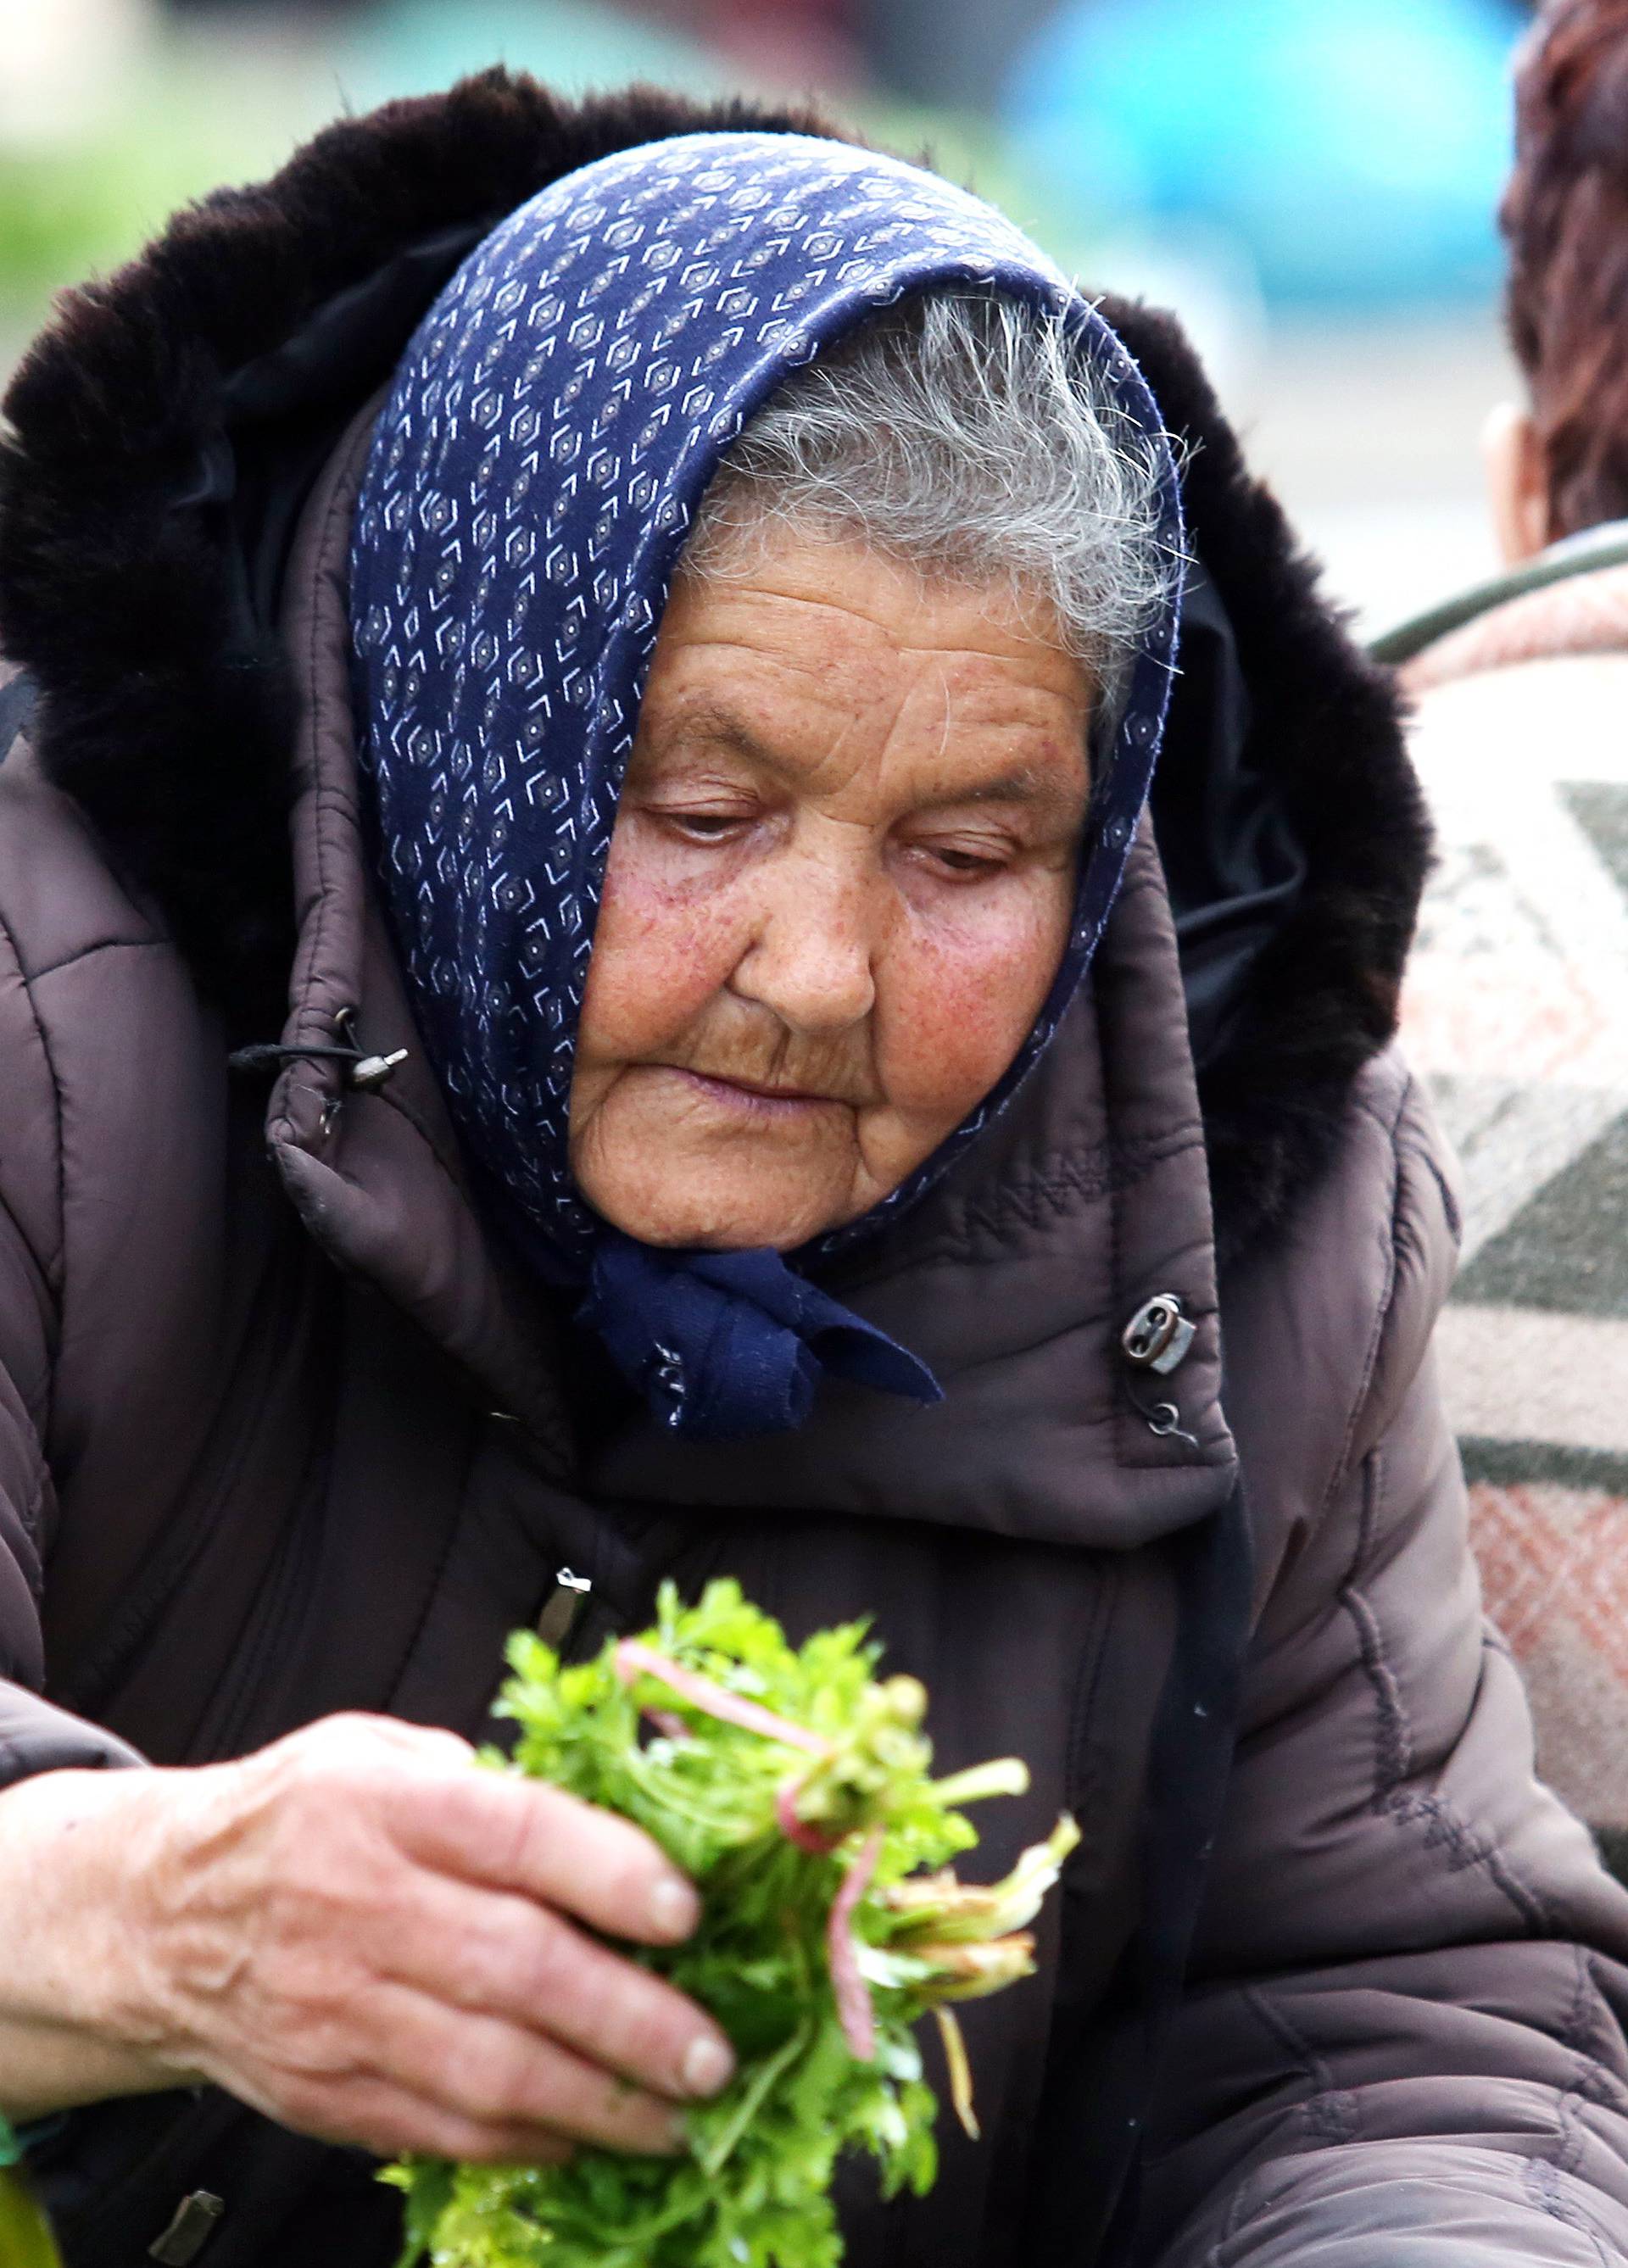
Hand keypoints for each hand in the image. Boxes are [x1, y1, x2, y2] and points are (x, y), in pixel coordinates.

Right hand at [0, 1713, 734, 2162]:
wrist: (155, 1918)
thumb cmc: (295, 1820)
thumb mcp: (379, 1749)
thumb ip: (487, 1781)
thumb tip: (614, 1815)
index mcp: (386, 1804)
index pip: (517, 1836)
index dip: (611, 1875)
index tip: (686, 1913)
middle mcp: (361, 1907)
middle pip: (517, 1970)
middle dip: (632, 2019)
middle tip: (711, 2051)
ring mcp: (340, 2011)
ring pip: (488, 2071)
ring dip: (599, 2103)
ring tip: (678, 2116)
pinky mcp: (328, 2092)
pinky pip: (444, 2130)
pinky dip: (527, 2143)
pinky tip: (587, 2136)